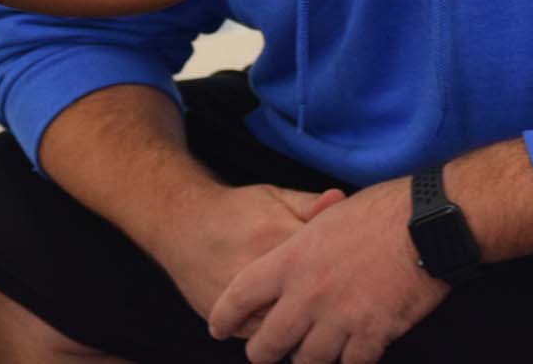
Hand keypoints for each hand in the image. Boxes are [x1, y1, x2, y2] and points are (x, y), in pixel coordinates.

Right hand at [147, 183, 345, 321]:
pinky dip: (276, 333)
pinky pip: (261, 335)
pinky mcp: (222, 317)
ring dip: (302, 326)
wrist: (182, 224)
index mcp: (275, 234)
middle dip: (325, 304)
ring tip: (316, 317)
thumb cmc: (236, 210)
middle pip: (307, 300)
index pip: (325, 260)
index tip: (351, 271)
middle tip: (338, 302)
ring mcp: (237, 297)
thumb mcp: (274, 197)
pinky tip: (288, 325)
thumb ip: (309, 204)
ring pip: (284, 326)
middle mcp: (255, 268)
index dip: (343, 268)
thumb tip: (342, 199)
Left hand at [207, 179, 449, 363]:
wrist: (424, 224)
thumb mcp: (326, 219)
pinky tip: (348, 357)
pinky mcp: (372, 335)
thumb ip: (302, 241)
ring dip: (307, 360)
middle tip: (263, 354)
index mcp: (290, 260)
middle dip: (262, 353)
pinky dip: (347, 362)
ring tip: (307, 357)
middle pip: (269, 343)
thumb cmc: (379, 212)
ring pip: (308, 361)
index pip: (240, 296)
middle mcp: (307, 294)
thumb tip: (289, 251)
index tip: (217, 327)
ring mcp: (339, 318)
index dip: (224, 316)